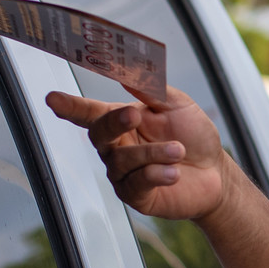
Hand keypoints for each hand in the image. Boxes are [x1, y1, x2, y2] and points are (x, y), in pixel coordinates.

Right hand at [45, 85, 231, 222]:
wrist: (216, 172)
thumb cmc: (193, 135)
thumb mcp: (177, 105)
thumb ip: (152, 89)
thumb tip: (126, 71)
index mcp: (121, 121)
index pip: (89, 113)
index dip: (69, 107)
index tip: (52, 99)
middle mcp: (116, 148)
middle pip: (99, 134)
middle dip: (115, 123)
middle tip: (135, 114)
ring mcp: (123, 174)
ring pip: (121, 161)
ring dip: (152, 153)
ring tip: (178, 151)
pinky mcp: (136, 196)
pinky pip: (135, 184)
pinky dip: (155, 174)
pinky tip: (173, 172)